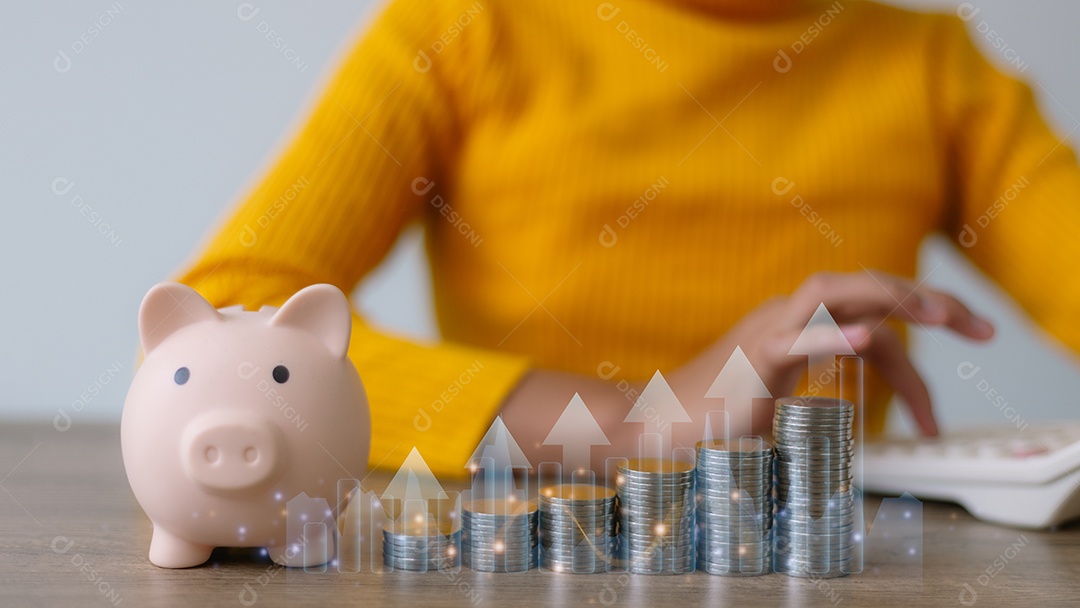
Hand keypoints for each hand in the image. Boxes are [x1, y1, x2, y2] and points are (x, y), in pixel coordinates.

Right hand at [668, 270, 994, 441]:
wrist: (655, 423)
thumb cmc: (712, 420)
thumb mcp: (780, 408)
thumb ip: (815, 400)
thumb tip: (851, 417)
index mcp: (799, 328)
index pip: (874, 327)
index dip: (914, 369)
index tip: (931, 418)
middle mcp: (788, 317)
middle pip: (869, 291)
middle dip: (932, 301)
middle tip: (983, 329)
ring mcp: (769, 330)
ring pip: (837, 291)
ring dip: (893, 296)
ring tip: (941, 315)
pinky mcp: (752, 357)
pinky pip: (798, 337)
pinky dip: (835, 335)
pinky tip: (870, 337)